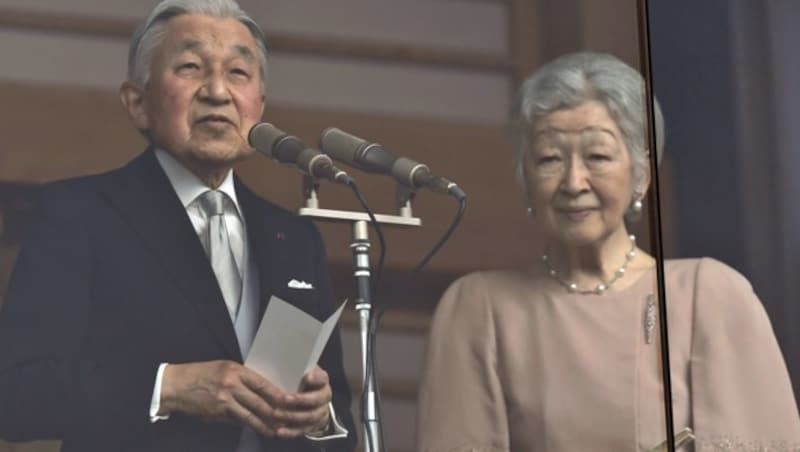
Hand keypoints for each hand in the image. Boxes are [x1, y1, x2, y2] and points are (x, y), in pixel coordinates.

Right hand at [160, 360, 285, 437]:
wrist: (175, 385)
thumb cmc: (198, 376)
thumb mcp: (222, 370)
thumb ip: (240, 380)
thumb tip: (258, 394)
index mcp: (235, 369)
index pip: (262, 383)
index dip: (276, 393)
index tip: (288, 400)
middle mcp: (232, 382)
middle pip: (260, 399)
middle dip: (275, 411)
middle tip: (287, 418)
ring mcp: (225, 398)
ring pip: (251, 413)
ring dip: (264, 424)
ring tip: (275, 430)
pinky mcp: (217, 411)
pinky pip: (237, 420)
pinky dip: (248, 425)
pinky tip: (256, 429)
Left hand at [271, 366, 332, 438]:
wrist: (311, 401)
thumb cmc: (300, 383)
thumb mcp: (301, 373)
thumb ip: (295, 370)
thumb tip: (277, 360)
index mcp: (322, 381)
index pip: (322, 377)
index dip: (316, 378)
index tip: (307, 376)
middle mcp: (324, 397)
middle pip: (316, 400)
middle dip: (300, 400)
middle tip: (284, 399)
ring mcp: (320, 412)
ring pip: (309, 416)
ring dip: (292, 416)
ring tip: (276, 414)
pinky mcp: (312, 426)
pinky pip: (302, 430)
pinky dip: (290, 432)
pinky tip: (279, 431)